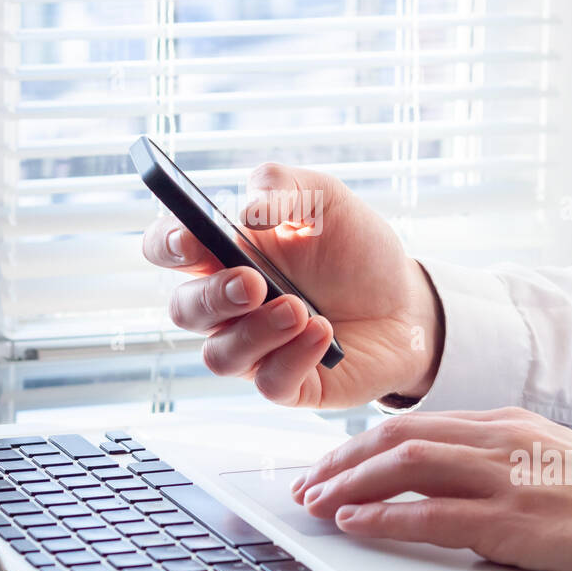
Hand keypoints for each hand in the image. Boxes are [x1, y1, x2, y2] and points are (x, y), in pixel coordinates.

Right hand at [141, 162, 442, 408]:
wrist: (405, 301)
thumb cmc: (354, 249)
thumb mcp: (325, 199)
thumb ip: (284, 186)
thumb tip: (248, 208)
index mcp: (223, 254)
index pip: (167, 249)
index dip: (166, 244)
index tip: (189, 239)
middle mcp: (228, 306)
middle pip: (184, 310)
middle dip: (212, 297)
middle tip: (253, 282)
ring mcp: (254, 348)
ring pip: (221, 355)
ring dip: (257, 331)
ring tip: (300, 308)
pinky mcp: (288, 383)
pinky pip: (270, 382)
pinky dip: (294, 356)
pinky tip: (323, 332)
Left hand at [291, 408, 571, 570]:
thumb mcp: (546, 466)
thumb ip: (493, 473)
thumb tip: (443, 505)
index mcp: (507, 425)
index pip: (415, 425)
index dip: (362, 445)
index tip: (331, 464)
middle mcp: (502, 440)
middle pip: (398, 437)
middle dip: (343, 460)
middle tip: (308, 483)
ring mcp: (510, 476)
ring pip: (407, 465)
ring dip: (351, 484)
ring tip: (318, 502)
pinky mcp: (519, 521)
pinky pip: (436, 515)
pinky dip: (386, 519)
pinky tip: (357, 524)